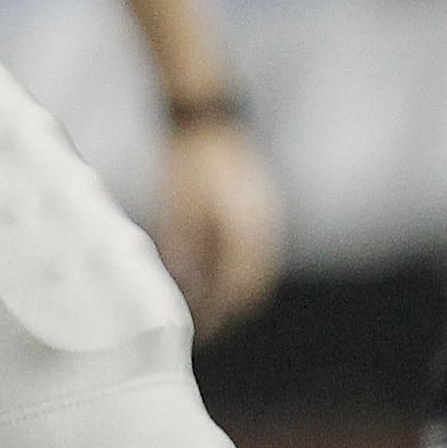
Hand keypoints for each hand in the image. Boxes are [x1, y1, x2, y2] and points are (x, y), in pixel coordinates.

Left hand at [152, 119, 285, 342]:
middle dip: (233, 309)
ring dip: (237, 289)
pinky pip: (256, 249)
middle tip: (208, 328)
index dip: (221, 314)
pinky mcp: (262, 208)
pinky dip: (239, 267)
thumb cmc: (187, 160)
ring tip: (209, 306)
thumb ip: (184, 249)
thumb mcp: (178, 207)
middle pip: (255, 284)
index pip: (238, 288)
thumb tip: (185, 287)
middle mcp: (266, 228)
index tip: (202, 333)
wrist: (206, 114)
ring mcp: (268, 217)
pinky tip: (213, 273)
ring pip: (258, 268)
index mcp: (247, 231)